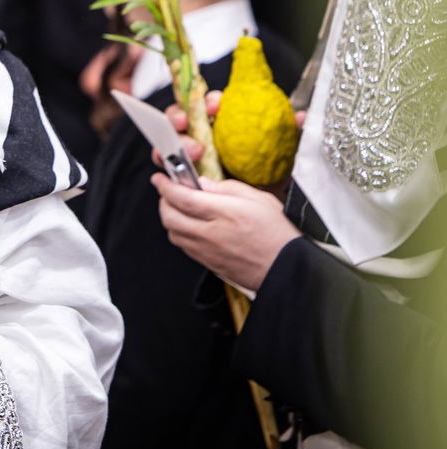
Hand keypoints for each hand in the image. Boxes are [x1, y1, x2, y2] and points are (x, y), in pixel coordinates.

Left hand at [152, 173, 300, 290]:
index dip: (165, 186)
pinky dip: (180, 233)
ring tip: (180, 208)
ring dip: (170, 218)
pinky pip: (183, 247)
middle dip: (163, 200)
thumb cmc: (278, 234)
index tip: (161, 178)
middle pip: (169, 216)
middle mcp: (211, 233)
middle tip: (169, 192)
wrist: (288, 270)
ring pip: (172, 233)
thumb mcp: (259, 199)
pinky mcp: (208, 263)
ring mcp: (207, 251)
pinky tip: (191, 226)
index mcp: (224, 213)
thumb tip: (203, 184)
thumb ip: (227, 188)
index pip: (182, 197)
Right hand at [155, 90, 305, 169]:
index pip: (210, 104)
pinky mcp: (185, 179)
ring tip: (188, 152)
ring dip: (170, 142)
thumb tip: (302, 117)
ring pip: (169, 142)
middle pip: (182, 118)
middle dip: (179, 117)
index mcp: (226, 124)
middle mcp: (205, 137)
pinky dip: (167, 168)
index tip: (216, 105)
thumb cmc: (274, 181)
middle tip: (186, 125)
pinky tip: (173, 173)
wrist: (269, 215)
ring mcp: (192, 159)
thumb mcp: (286, 157)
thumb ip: (291, 136)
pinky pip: (169, 170)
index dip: (209, 101)